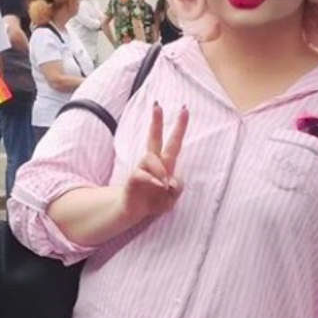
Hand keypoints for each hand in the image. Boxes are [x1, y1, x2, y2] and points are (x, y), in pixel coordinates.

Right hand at [121, 103, 188, 223]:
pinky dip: (153, 179)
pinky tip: (159, 186)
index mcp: (165, 163)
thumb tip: (171, 181)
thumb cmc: (155, 201)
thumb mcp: (173, 198)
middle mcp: (153, 162)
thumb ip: (177, 189)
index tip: (184, 109)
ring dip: (160, 170)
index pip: (174, 142)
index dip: (180, 127)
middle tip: (157, 105)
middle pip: (154, 137)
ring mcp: (142, 169)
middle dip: (156, 121)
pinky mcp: (133, 178)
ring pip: (150, 157)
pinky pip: (142, 173)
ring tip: (164, 186)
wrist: (134, 212)